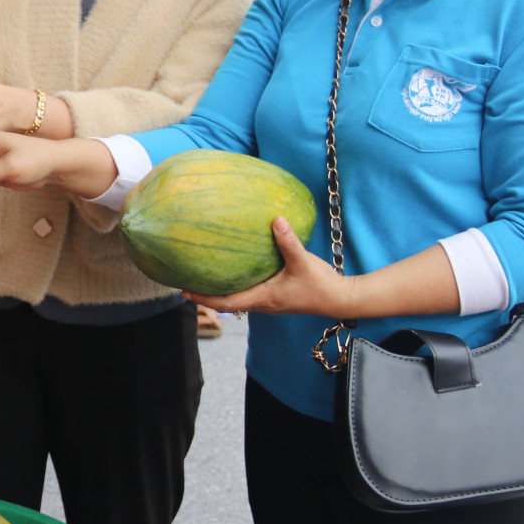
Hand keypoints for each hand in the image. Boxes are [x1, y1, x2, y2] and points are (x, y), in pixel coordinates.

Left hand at [182, 217, 352, 317]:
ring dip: (219, 291)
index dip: (202, 298)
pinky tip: (234, 271)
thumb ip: (288, 241)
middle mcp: (261, 303)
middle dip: (205, 295)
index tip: (182, 291)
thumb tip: (276, 220)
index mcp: (262, 298)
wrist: (340, 299)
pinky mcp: (275, 297)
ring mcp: (268, 302)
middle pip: (225, 303)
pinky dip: (235, 285)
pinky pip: (248, 293)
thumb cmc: (321, 285)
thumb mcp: (302, 261)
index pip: (224, 302)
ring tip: (203, 276)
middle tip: (185, 281)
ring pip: (236, 299)